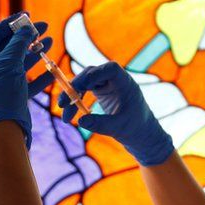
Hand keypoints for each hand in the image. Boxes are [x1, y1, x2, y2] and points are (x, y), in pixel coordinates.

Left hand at [0, 13, 54, 149]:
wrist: (4, 126)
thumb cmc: (2, 92)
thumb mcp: (10, 62)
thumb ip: (19, 42)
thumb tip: (27, 28)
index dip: (10, 23)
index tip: (27, 16)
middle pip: (9, 46)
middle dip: (26, 36)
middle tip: (44, 27)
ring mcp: (2, 82)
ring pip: (20, 62)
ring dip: (35, 51)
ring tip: (50, 42)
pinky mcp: (14, 94)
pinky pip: (27, 80)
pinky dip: (39, 74)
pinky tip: (51, 69)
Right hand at [59, 62, 173, 166]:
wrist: (141, 135)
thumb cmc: (136, 129)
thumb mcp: (118, 128)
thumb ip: (101, 124)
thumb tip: (80, 121)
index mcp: (126, 83)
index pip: (110, 69)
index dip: (93, 75)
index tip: (79, 87)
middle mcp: (116, 80)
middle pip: (91, 74)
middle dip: (75, 87)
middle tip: (62, 104)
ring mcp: (107, 84)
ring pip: (84, 82)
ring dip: (72, 96)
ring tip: (65, 117)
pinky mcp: (101, 91)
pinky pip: (84, 90)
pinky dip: (75, 101)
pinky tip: (70, 116)